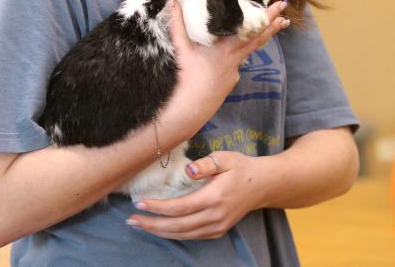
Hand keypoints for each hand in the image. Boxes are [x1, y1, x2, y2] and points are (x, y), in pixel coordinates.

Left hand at [126, 151, 264, 239]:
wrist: (262, 185)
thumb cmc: (241, 167)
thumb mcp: (225, 158)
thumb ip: (205, 164)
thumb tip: (188, 170)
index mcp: (214, 197)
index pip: (179, 207)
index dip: (157, 208)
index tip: (139, 203)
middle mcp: (214, 216)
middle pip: (177, 226)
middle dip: (152, 224)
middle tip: (132, 220)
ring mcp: (217, 226)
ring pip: (183, 235)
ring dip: (160, 232)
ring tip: (141, 225)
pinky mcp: (218, 231)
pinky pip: (192, 236)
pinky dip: (174, 234)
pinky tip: (161, 228)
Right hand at [166, 0, 288, 121]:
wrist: (191, 108)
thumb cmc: (187, 77)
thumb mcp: (182, 48)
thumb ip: (177, 24)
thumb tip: (173, 1)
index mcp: (227, 49)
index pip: (253, 30)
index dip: (267, 18)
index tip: (281, 7)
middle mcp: (236, 59)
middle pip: (259, 39)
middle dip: (272, 25)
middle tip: (285, 12)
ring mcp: (235, 72)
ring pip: (248, 51)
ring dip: (258, 39)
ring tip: (269, 28)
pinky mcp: (231, 81)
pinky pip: (235, 63)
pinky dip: (235, 55)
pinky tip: (226, 54)